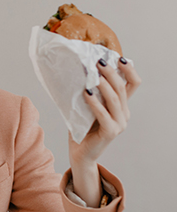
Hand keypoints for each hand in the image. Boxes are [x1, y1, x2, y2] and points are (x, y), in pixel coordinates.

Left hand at [68, 57, 140, 205]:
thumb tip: (81, 69)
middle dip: (110, 72)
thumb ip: (89, 92)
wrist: (80, 154)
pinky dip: (94, 102)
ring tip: (92, 74)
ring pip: (115, 99)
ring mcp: (119, 124)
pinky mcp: (111, 132)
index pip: (132, 84)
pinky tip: (86, 93)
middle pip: (122, 88)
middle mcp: (124, 114)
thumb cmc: (81, 129)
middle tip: (98, 62)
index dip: (129, 70)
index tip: (118, 58)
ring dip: (104, 85)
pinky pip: (103, 114)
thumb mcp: (86, 106)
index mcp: (121, 106)